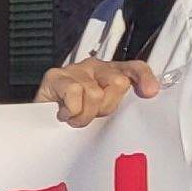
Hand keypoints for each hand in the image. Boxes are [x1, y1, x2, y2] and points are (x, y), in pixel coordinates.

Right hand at [37, 59, 162, 126]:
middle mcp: (96, 67)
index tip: (149, 92)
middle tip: (93, 115)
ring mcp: (75, 69)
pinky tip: (65, 113)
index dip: (144, 77)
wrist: (42, 123)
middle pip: (117, 81)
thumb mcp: (105, 112)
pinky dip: (71, 110)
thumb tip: (143, 105)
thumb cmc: (77, 116)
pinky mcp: (55, 76)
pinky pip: (74, 92)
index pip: (134, 67)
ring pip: (94, 92)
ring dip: (85, 114)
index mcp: (112, 73)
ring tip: (76, 117)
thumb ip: (124, 108)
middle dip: (107, 106)